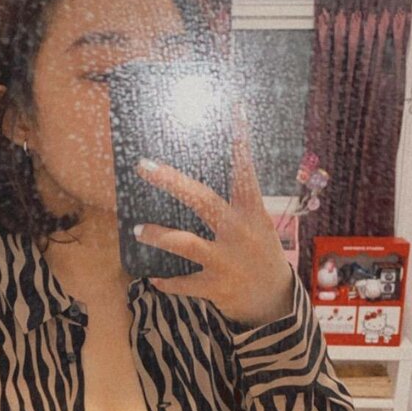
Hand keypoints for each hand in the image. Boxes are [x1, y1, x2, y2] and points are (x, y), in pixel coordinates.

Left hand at [134, 102, 294, 327]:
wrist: (273, 301)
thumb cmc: (259, 255)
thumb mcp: (257, 224)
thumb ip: (235, 203)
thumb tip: (203, 179)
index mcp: (251, 211)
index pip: (245, 170)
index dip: (240, 140)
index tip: (235, 108)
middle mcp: (238, 232)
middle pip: (202, 200)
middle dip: (171, 182)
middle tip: (144, 166)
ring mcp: (226, 260)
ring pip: (185, 242)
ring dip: (158, 235)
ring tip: (138, 230)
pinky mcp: (216, 286)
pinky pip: (182, 281)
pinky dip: (166, 280)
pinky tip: (154, 277)